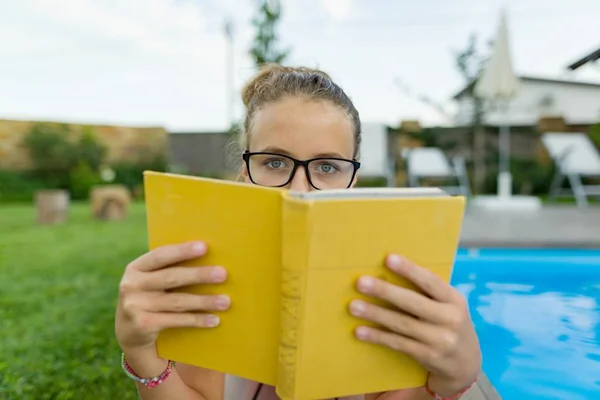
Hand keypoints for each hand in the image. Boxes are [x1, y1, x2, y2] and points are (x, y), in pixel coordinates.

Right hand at [115, 241, 230, 353]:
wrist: (129, 332)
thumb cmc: (150, 297)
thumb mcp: (151, 280)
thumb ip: (169, 269)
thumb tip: (208, 257)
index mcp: (135, 267)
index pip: (160, 255)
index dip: (182, 250)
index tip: (204, 247)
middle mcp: (131, 285)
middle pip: (171, 278)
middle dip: (199, 275)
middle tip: (223, 274)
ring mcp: (135, 305)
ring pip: (177, 301)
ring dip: (204, 301)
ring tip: (225, 301)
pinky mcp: (143, 324)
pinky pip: (176, 320)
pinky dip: (197, 320)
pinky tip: (214, 320)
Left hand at [349, 254, 480, 396]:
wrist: (466, 362)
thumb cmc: (448, 322)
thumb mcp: (447, 304)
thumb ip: (427, 291)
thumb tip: (388, 270)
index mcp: (454, 299)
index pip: (430, 281)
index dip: (409, 270)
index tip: (388, 258)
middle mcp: (450, 319)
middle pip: (413, 302)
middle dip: (385, 291)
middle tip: (360, 282)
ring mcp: (439, 340)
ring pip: (402, 324)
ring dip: (375, 314)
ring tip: (353, 306)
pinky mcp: (428, 356)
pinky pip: (398, 343)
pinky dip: (378, 336)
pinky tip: (360, 331)